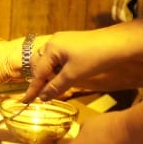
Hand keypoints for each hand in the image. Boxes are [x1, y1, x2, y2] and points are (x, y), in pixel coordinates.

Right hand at [24, 29, 139, 100]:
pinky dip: (58, 70)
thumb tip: (42, 98)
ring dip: (49, 76)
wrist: (118, 44)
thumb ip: (55, 86)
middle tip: (40, 96)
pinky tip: (63, 77)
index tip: (24, 102)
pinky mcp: (72, 43)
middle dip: (39, 81)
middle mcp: (54, 42)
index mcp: (51, 48)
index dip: (33, 89)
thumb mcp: (73, 75)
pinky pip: (58, 58)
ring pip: (49, 62)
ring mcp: (63, 41)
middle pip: (40, 65)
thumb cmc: (94, 58)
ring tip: (52, 89)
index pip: (38, 73)